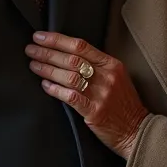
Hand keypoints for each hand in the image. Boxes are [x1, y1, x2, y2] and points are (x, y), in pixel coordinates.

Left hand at [27, 32, 149, 158]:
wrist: (136, 130)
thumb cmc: (123, 104)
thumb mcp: (117, 78)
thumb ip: (97, 66)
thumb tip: (67, 56)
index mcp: (112, 64)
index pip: (81, 46)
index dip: (57, 39)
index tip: (39, 37)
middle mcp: (107, 76)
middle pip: (72, 59)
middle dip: (48, 52)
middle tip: (30, 49)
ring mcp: (101, 94)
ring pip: (69, 76)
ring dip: (48, 69)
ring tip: (33, 65)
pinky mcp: (95, 111)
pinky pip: (70, 96)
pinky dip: (55, 89)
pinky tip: (44, 86)